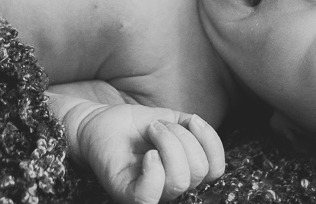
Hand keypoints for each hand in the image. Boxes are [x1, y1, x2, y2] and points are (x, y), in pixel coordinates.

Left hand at [77, 103, 224, 203]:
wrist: (100, 121)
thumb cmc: (136, 125)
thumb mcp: (172, 119)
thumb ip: (193, 128)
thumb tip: (201, 128)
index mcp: (186, 171)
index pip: (215, 170)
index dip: (211, 143)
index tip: (192, 120)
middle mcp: (171, 187)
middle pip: (198, 171)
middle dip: (182, 138)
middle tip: (159, 126)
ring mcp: (151, 193)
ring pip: (179, 181)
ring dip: (167, 144)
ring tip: (151, 131)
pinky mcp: (127, 195)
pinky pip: (149, 196)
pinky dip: (154, 170)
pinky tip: (147, 154)